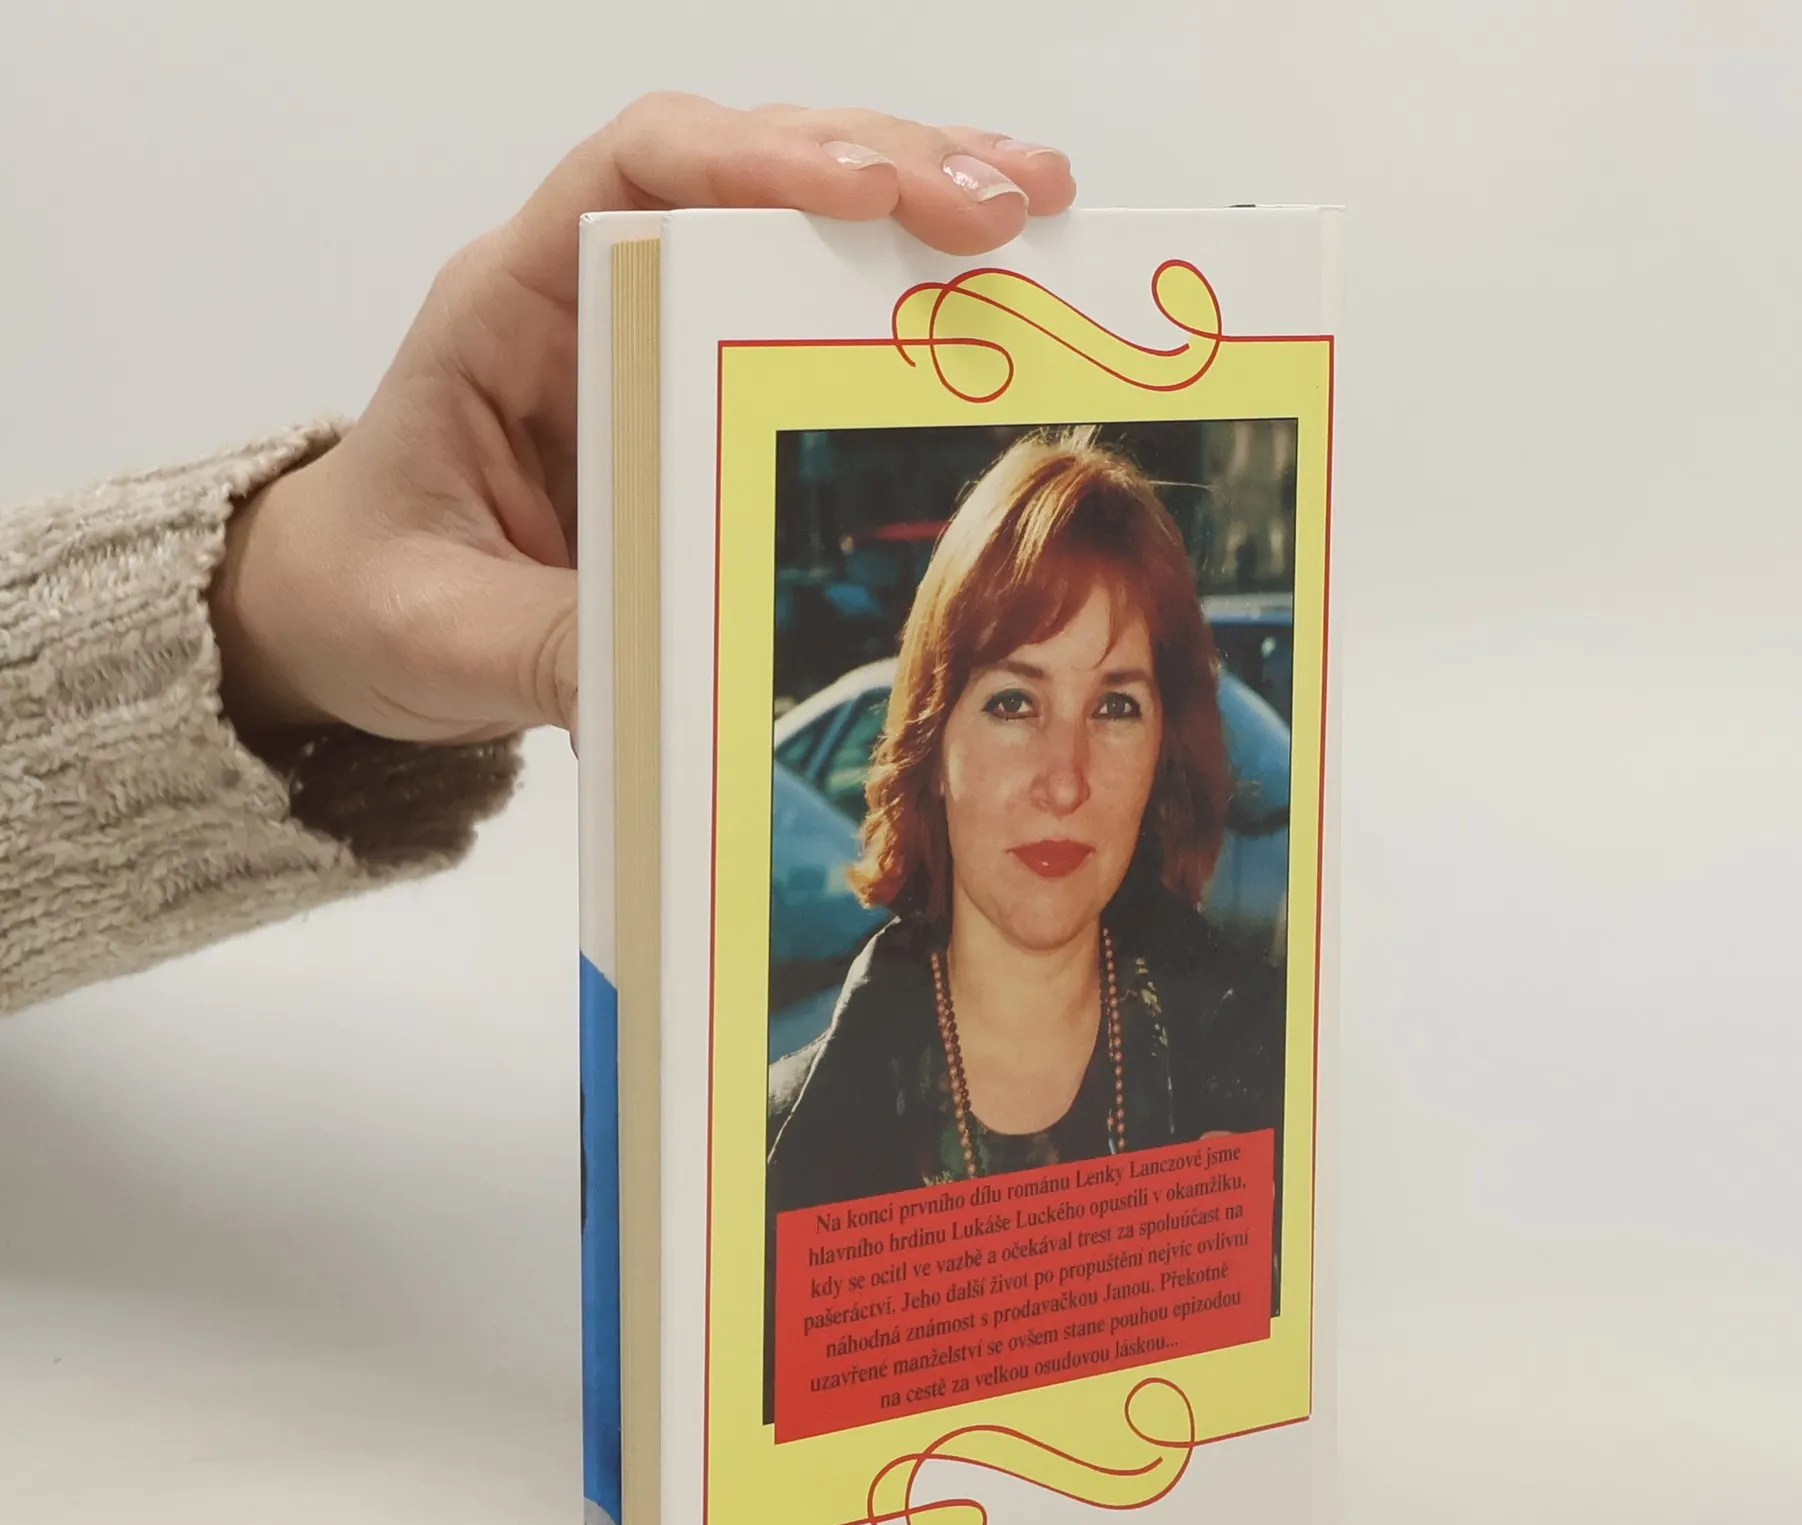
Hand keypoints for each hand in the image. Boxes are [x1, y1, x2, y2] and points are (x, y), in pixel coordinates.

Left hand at [211, 94, 1076, 744]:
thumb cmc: (376, 596)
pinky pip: (808, 300)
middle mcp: (590, 288)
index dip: (753, 159)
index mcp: (506, 307)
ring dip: (921, 191)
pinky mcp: (701, 380)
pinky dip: (903, 282)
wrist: (353, 612)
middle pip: (746, 162)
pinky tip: (993, 281)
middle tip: (1005, 204)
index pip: (633, 171)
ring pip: (796, 209)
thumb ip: (543, 648)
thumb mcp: (442, 636)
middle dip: (883, 161)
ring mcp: (654, 326)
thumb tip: (666, 678)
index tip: (860, 194)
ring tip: (1038, 205)